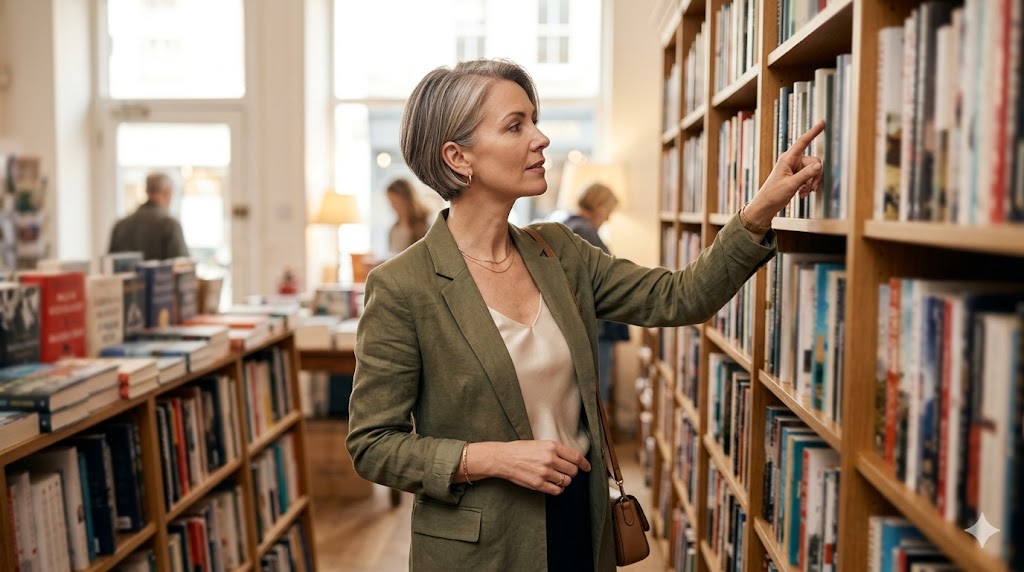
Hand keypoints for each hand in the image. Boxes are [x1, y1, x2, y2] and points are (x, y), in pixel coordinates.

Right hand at [474, 440, 590, 495]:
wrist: (503, 458)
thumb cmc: (520, 450)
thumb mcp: (540, 444)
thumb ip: (555, 451)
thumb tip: (571, 460)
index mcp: (551, 446)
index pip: (576, 457)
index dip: (584, 464)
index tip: (587, 468)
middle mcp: (550, 459)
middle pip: (572, 471)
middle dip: (571, 473)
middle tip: (565, 472)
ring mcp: (544, 472)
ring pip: (566, 481)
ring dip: (564, 481)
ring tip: (556, 478)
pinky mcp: (538, 484)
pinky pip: (557, 490)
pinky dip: (558, 489)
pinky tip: (553, 485)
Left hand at [743, 120, 825, 225]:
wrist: (766, 206)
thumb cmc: (773, 194)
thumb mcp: (791, 184)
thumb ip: (806, 174)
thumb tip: (820, 165)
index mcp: (787, 158)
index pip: (802, 142)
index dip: (813, 132)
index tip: (822, 122)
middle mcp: (792, 161)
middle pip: (814, 162)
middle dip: (815, 176)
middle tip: (810, 189)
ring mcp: (796, 168)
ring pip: (814, 171)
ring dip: (812, 183)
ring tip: (803, 193)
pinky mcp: (798, 176)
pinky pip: (811, 177)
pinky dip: (809, 186)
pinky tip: (802, 194)